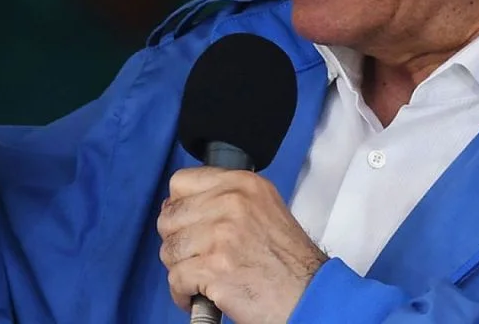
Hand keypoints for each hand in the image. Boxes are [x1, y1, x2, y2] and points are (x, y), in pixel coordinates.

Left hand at [157, 168, 326, 323]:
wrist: (309, 295)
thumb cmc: (289, 262)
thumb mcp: (264, 209)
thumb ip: (225, 200)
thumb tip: (179, 206)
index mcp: (243, 185)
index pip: (181, 182)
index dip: (180, 207)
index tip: (188, 224)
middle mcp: (231, 203)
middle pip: (169, 217)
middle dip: (177, 242)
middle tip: (197, 257)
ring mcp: (222, 235)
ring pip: (169, 249)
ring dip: (181, 269)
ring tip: (202, 277)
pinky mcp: (214, 268)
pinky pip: (175, 279)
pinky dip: (183, 294)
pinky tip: (201, 295)